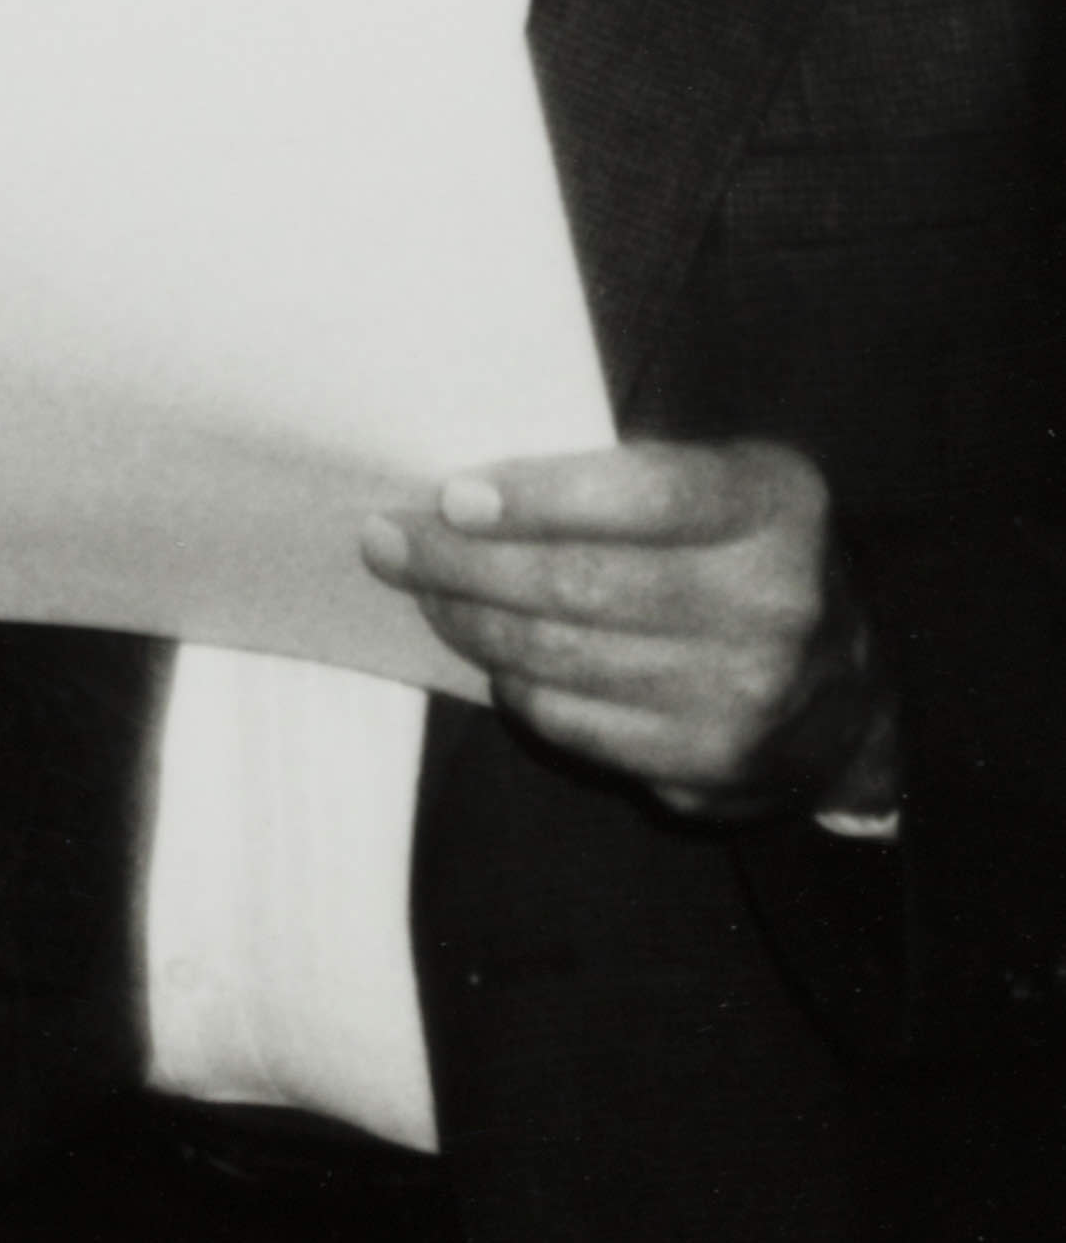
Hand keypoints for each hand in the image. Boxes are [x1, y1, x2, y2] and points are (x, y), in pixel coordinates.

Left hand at [360, 437, 896, 820]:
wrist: (852, 699)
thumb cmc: (750, 560)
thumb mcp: (729, 485)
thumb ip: (631, 474)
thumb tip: (470, 489)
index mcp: (776, 509)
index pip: (642, 496)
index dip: (538, 498)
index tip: (452, 497)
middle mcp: (773, 606)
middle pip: (580, 585)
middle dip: (461, 564)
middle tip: (389, 541)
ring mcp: (745, 698)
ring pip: (562, 660)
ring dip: (471, 624)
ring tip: (426, 593)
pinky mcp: (710, 768)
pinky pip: (575, 725)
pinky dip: (517, 688)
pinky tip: (496, 657)